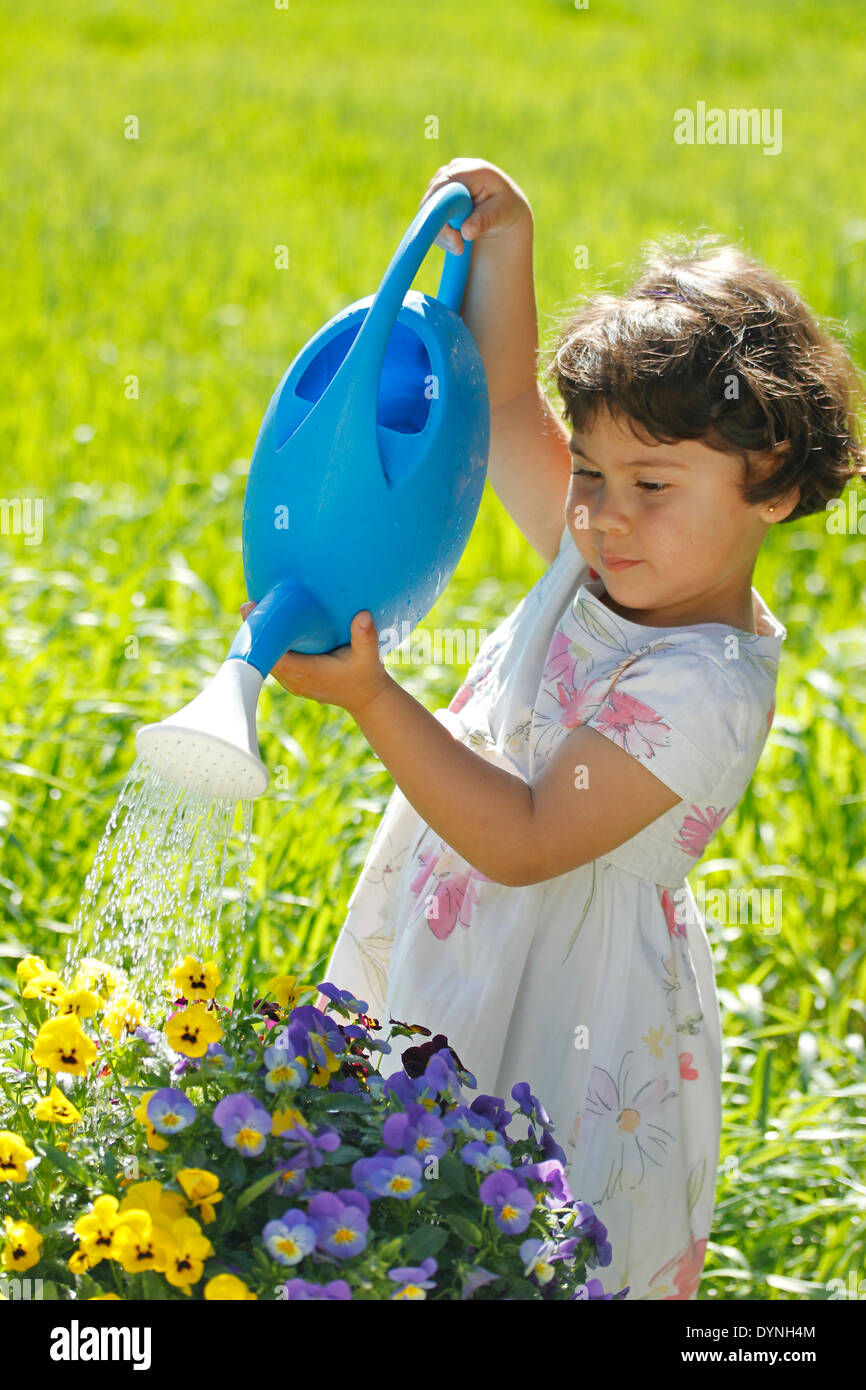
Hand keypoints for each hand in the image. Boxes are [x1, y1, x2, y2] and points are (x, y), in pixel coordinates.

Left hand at [240, 602, 391, 718]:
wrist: (365, 698)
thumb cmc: (365, 676)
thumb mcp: (369, 656)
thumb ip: (366, 637)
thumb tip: (363, 616)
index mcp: (306, 673)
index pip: (273, 655)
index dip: (260, 635)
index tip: (251, 611)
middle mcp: (293, 679)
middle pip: (264, 655)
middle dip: (256, 631)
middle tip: (249, 604)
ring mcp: (290, 680)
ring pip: (266, 658)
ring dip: (261, 638)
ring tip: (255, 609)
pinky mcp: (291, 677)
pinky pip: (272, 659)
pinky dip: (269, 644)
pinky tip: (268, 625)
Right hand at [420, 157, 532, 256]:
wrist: (502, 208)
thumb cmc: (504, 209)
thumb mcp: (501, 215)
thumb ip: (484, 221)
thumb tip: (466, 232)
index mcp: (473, 169)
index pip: (446, 184)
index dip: (440, 208)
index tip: (452, 237)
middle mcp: (454, 169)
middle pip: (432, 197)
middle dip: (441, 226)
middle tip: (458, 247)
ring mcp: (442, 180)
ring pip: (427, 208)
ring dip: (440, 231)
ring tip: (460, 245)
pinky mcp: (436, 193)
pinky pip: (427, 215)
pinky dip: (439, 231)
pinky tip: (454, 238)